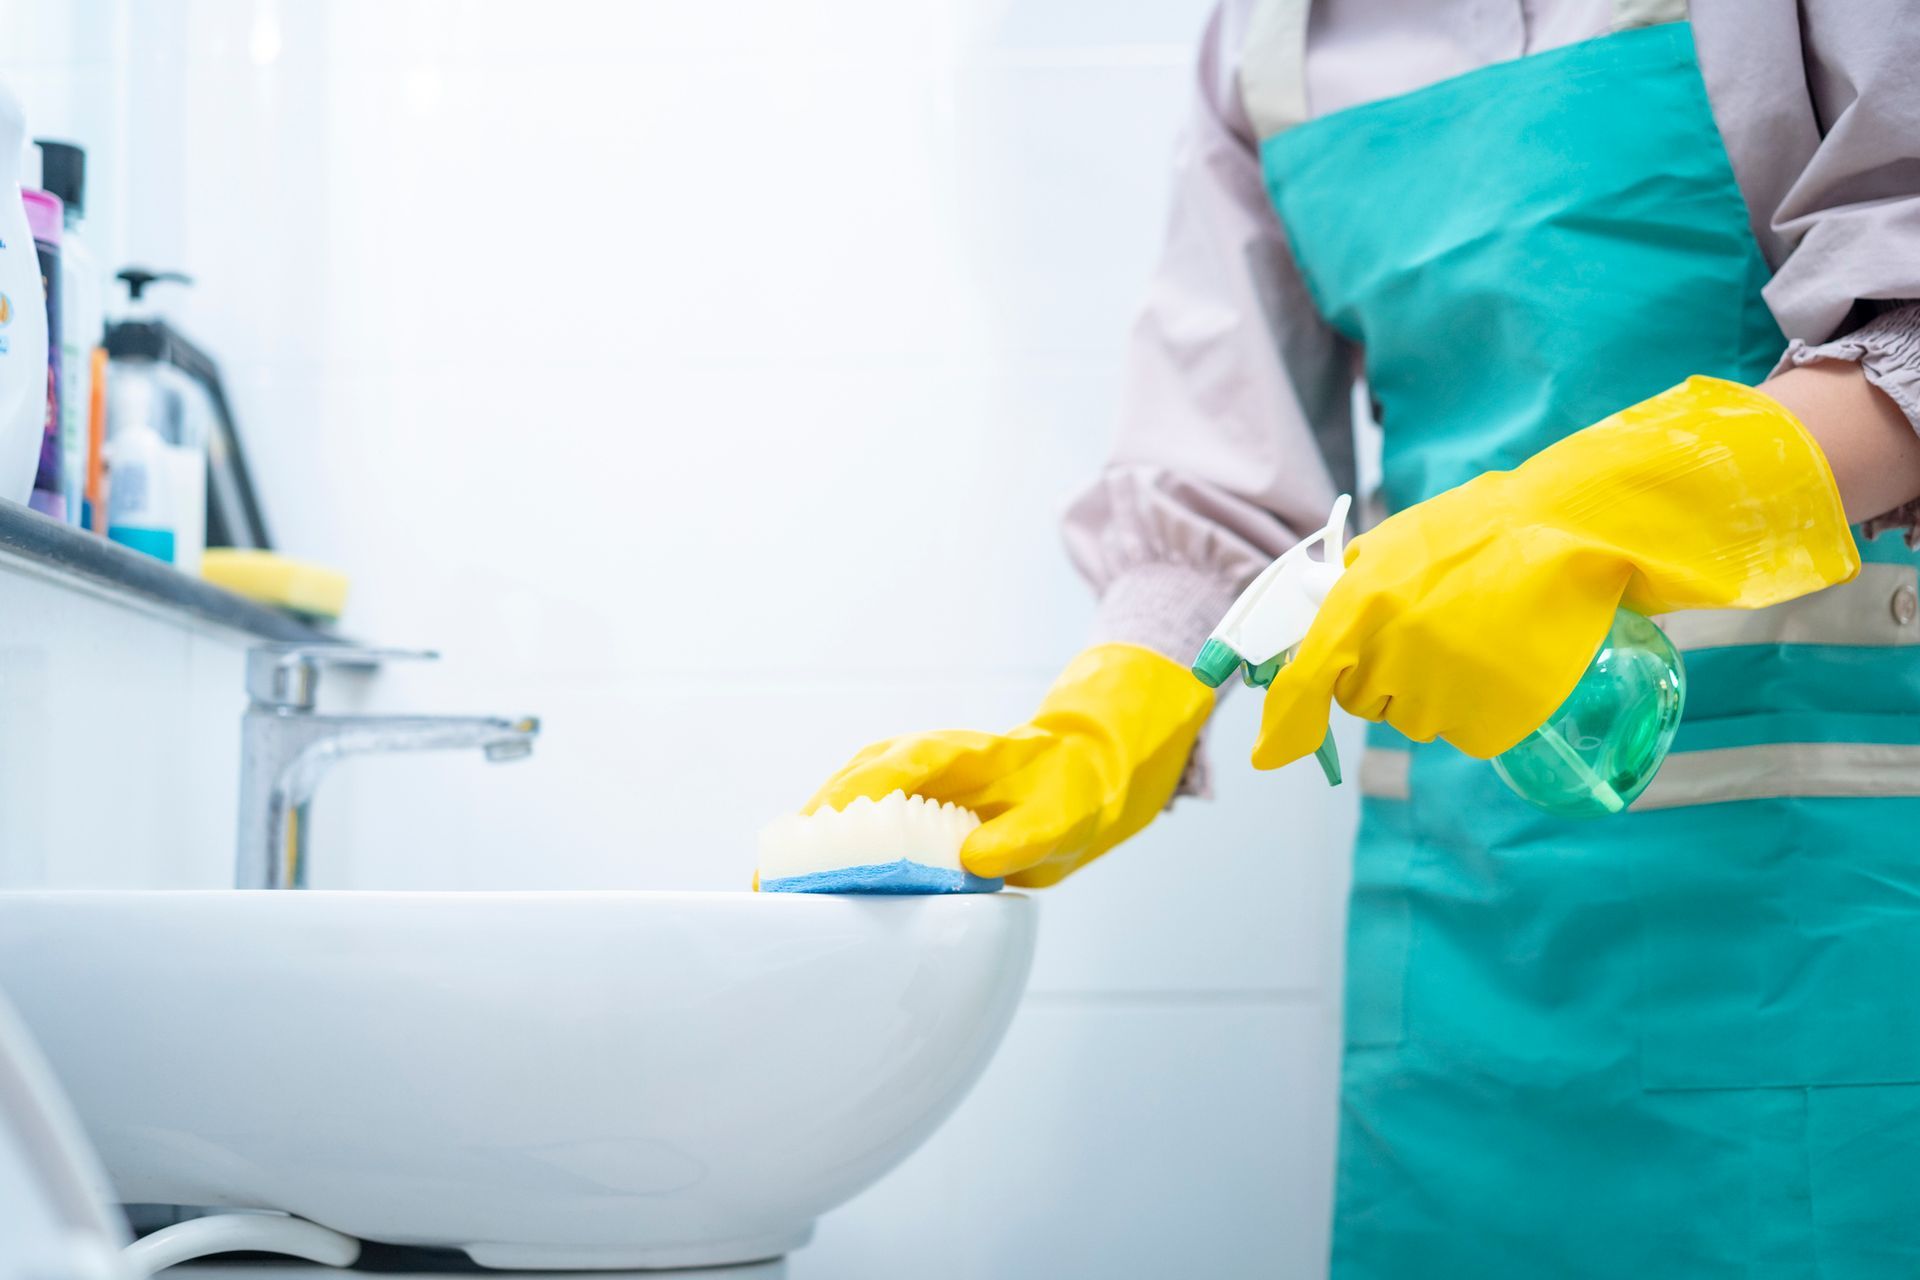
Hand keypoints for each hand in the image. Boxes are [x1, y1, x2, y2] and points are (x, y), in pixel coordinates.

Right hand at [809, 644, 1213, 886]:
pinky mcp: (898, 811)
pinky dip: (829, 856)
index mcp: (951, 753)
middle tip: (775, 878)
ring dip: (810, 846)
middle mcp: (915, 762)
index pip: (893, 766)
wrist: (1074, 785)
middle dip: (812, 829)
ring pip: (840, 806)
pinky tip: (807, 891)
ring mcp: (901, 784)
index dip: (853, 797)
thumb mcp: (1060, 819)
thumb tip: (973, 861)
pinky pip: (854, 828)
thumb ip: (1021, 838)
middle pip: (850, 785)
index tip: (820, 830)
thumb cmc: (1066, 794)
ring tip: (776, 891)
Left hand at [1253, 377, 1859, 766]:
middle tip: (1429, 631)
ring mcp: (1440, 694)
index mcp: (1360, 605)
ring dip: (1432, 691)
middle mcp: (1391, 655)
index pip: (1306, 680)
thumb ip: (1348, 590)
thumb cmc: (1486, 529)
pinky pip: (1462, 730)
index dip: (1289, 720)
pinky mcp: (1486, 721)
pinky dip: (1476, 709)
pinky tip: (1501, 662)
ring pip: (1413, 719)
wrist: (1574, 535)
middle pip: (1362, 700)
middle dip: (1383, 675)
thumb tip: (1313, 635)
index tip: (1274, 751)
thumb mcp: (1398, 541)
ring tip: (1476, 635)